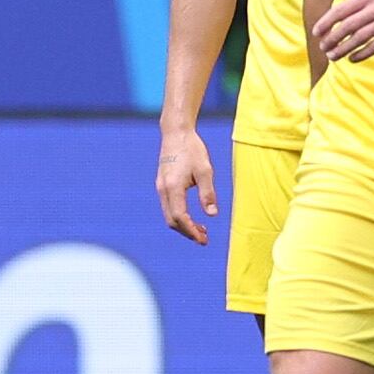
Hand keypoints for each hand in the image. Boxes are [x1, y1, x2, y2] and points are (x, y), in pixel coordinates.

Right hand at [157, 126, 219, 244]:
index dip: (191, 231)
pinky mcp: (162, 184)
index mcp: (173, 187)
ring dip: (183, 225)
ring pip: (169, 214)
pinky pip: (168, 206)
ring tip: (202, 230)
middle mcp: (163, 190)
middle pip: (172, 220)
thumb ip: (208, 194)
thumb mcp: (205, 171)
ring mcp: (160, 187)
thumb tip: (212, 215)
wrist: (176, 133)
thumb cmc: (193, 150)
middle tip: (204, 239)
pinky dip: (179, 216)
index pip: (180, 217)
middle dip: (187, 232)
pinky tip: (192, 217)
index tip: (203, 240)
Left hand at [315, 0, 373, 63]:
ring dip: (343, 49)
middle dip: (332, 38)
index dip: (326, 22)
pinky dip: (362, 54)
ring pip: (359, 38)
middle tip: (323, 47)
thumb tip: (333, 19)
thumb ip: (356, 4)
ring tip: (333, 56)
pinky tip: (352, 59)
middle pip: (348, 26)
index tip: (317, 33)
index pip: (341, 10)